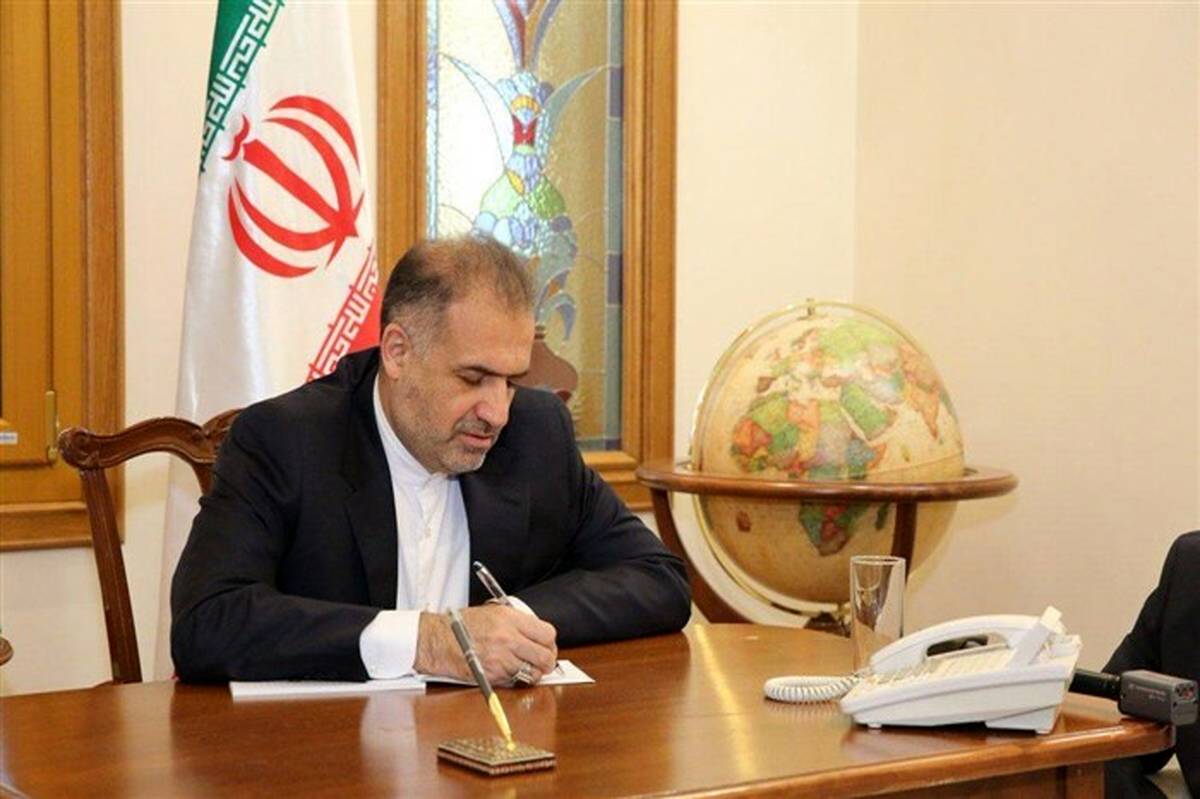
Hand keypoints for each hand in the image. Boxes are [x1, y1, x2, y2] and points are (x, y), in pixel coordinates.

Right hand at [415, 605, 557, 685]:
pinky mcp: (492, 676)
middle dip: (547, 661)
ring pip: (533, 674)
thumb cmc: (461, 625)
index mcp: (510, 619)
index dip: (550, 643)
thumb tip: (537, 635)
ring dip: (532, 674)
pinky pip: (514, 682)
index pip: (547, 634)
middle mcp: (508, 639)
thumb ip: (517, 622)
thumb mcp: (493, 611)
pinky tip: (508, 672)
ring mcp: (500, 659)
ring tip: (526, 669)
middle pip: (545, 657)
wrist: (438, 640)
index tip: (547, 646)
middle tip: (542, 662)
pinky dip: (515, 680)